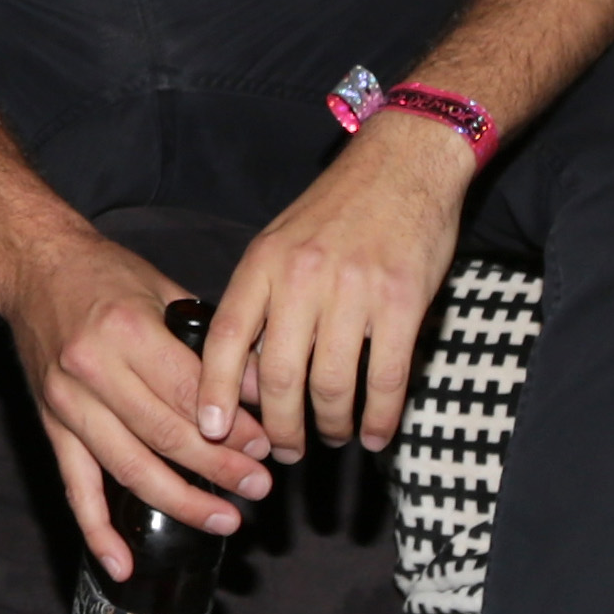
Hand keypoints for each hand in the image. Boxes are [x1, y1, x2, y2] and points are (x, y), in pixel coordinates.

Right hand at [3, 227, 272, 580]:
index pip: (189, 392)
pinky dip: (97, 530)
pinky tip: (123, 564)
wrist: (33, 266)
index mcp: (126, 330)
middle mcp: (93, 370)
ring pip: (129, 468)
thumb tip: (261, 385)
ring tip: (225, 519)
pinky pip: (75, 487)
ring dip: (181, 501)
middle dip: (219, 468)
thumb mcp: (164, 289)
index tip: (266, 446)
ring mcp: (67, 403)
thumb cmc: (103, 274)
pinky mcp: (51, 426)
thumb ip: (209, 341)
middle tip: (259, 487)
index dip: (232, 427)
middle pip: (165, 436)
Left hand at [203, 113, 470, 466]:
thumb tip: (243, 365)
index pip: (228, 337)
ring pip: (331, 385)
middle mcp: (303, 278)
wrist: (403, 163)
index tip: (209, 431)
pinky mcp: (403, 302)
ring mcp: (354, 291)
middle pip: (280, 376)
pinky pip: (386, 378)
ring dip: (330, 426)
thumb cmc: (339, 207)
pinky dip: (379, 416)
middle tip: (284, 451)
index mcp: (265, 262)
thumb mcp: (280, 239)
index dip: (215, 391)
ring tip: (332, 437)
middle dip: (280, 428)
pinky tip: (375, 432)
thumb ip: (262, 295)